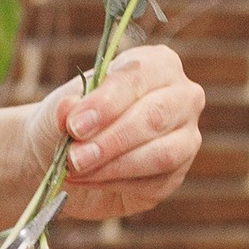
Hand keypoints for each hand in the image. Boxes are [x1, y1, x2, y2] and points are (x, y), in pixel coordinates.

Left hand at [24, 43, 203, 225]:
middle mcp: (182, 96)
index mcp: (157, 64)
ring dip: (113, 166)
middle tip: (74, 157)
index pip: (137, 77)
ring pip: (161, 154)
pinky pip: (153, 182)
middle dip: (110, 140)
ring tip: (76, 170)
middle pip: (154, 116)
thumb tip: (68, 108)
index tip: (75, 125)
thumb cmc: (75, 120)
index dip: (105, 103)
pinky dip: (113, 184)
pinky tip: (87, 180)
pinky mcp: (177, 173)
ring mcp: (186, 136)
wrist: (73, 156)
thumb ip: (65, 107)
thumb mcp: (61, 108)